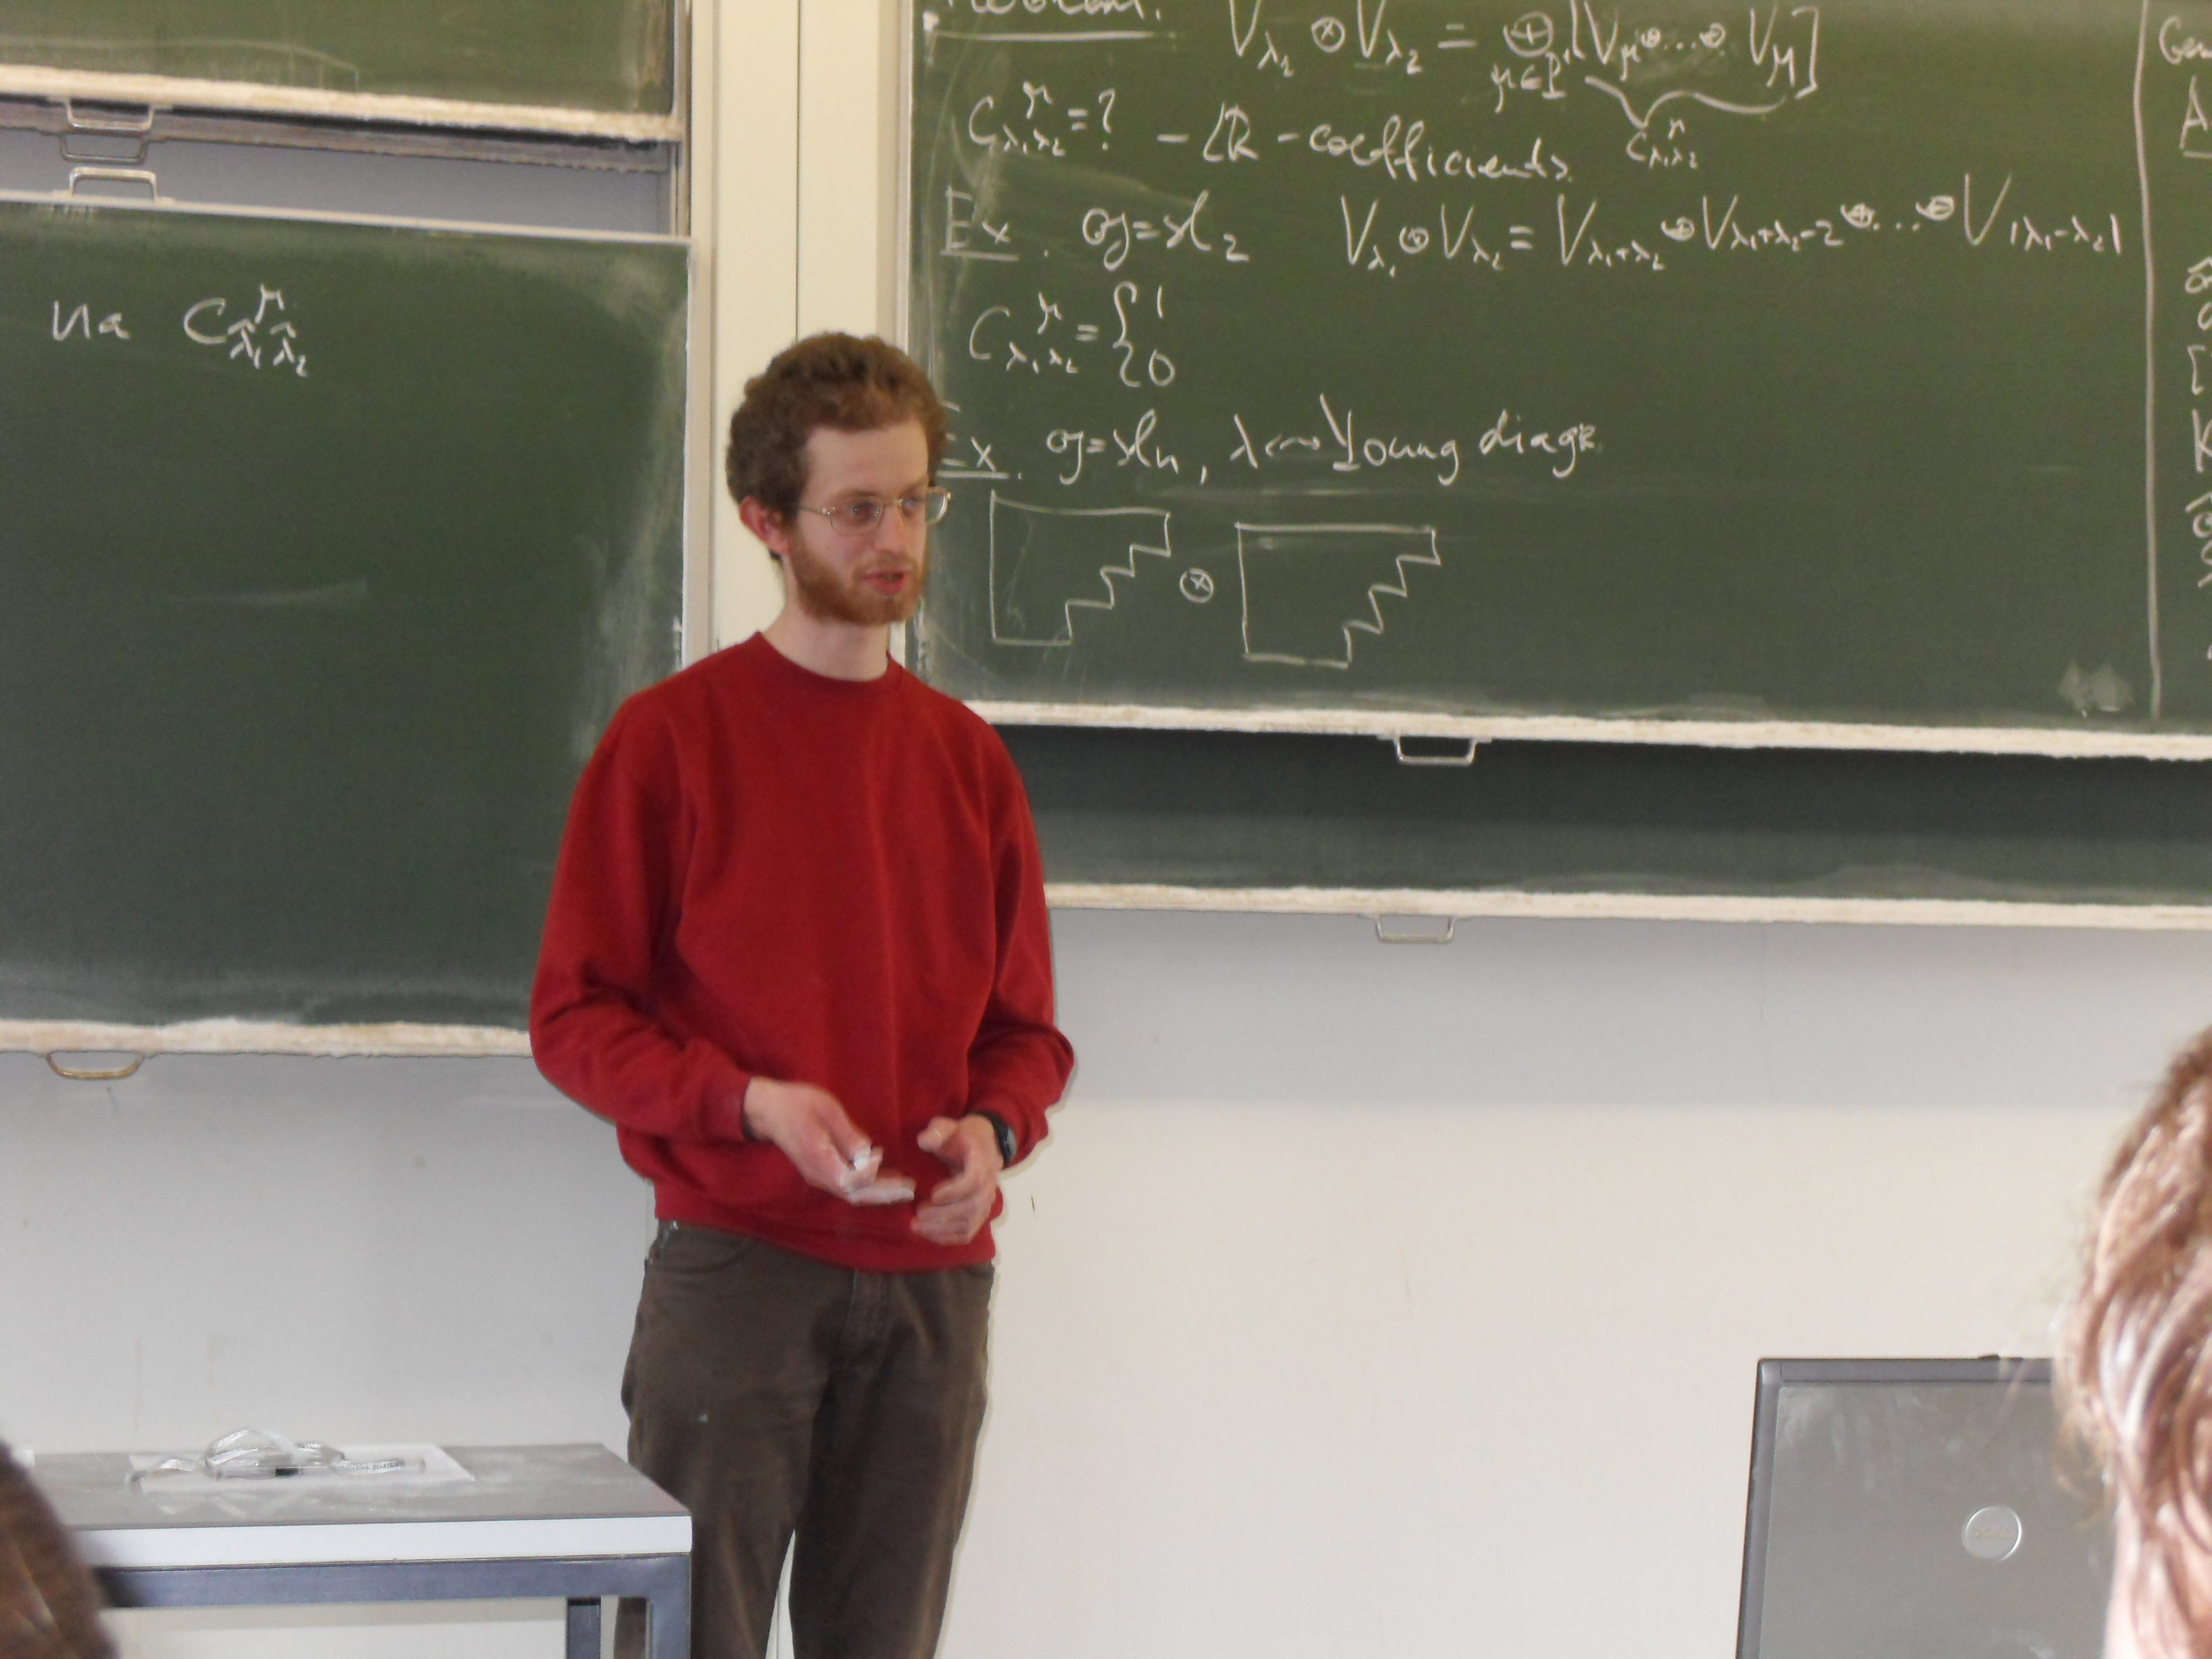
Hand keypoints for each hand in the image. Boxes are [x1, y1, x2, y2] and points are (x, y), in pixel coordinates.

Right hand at [740, 1077, 915, 1204]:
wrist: (768, 1111)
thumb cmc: (797, 1103)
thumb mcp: (825, 1109)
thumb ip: (847, 1133)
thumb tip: (868, 1153)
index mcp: (818, 1158)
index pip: (848, 1180)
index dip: (868, 1172)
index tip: (880, 1153)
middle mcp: (818, 1175)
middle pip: (854, 1194)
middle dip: (884, 1193)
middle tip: (911, 1188)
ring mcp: (818, 1177)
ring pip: (851, 1194)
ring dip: (879, 1193)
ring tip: (905, 1188)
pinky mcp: (821, 1173)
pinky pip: (847, 1187)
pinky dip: (868, 1187)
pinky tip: (887, 1180)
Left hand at [913, 1116, 1002, 1245]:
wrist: (983, 1146)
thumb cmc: (961, 1137)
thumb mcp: (949, 1127)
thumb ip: (937, 1131)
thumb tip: (924, 1141)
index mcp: (982, 1161)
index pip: (974, 1181)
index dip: (954, 1191)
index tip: (933, 1195)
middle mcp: (989, 1185)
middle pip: (971, 1207)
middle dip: (943, 1214)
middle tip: (918, 1213)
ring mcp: (986, 1202)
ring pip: (970, 1223)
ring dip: (943, 1229)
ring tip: (917, 1226)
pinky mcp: (979, 1214)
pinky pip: (968, 1232)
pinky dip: (948, 1238)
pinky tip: (928, 1234)